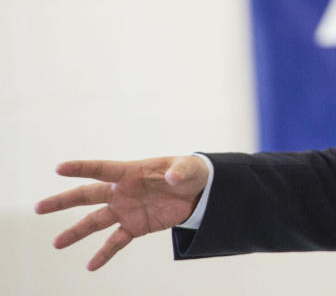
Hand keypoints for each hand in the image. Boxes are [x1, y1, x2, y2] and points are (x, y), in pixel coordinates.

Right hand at [35, 155, 209, 269]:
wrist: (198, 192)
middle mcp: (121, 191)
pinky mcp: (135, 226)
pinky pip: (116, 241)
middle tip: (38, 207)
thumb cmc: (190, 172)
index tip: (59, 168)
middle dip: (63, 201)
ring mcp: (125, 209)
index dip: (82, 168)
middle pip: (87, 195)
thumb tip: (173, 177)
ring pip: (95, 221)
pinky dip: (104, 254)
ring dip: (76, 232)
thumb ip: (180, 172)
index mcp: (131, 172)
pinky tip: (91, 266)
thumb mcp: (189, 168)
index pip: (102, 169)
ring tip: (56, 244)